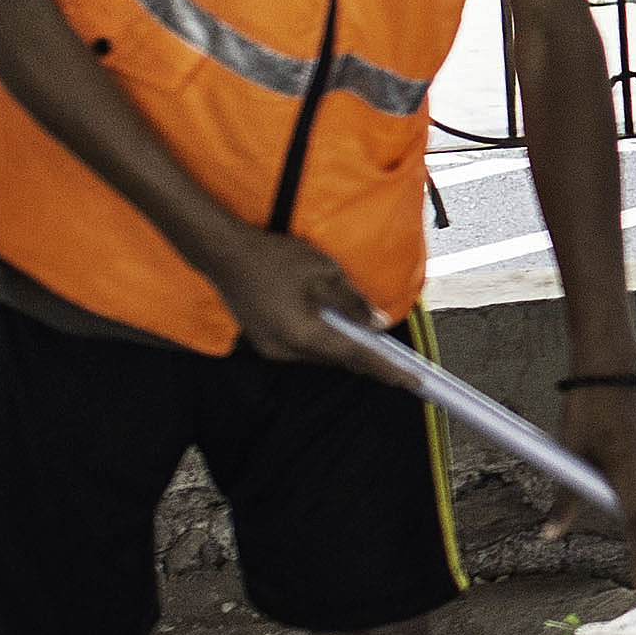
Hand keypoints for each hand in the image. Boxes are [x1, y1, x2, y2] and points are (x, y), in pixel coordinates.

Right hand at [204, 229, 396, 384]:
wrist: (223, 253)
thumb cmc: (273, 258)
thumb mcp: (325, 272)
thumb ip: (354, 302)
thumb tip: (378, 324)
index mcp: (303, 335)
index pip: (355, 357)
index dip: (387, 370)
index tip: (412, 381)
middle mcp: (285, 349)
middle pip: (337, 359)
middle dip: (368, 359)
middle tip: (401, 365)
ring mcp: (270, 348)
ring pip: (319, 354)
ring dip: (343, 347)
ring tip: (369, 341)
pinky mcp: (263, 341)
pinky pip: (301, 348)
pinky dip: (322, 341)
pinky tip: (335, 328)